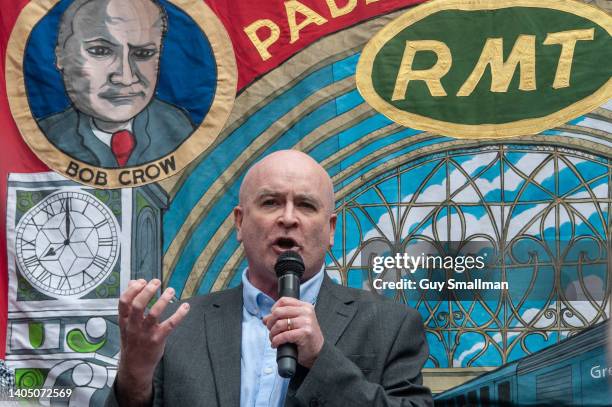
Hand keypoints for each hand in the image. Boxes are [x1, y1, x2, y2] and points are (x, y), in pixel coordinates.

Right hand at [116, 279, 189, 404]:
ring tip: (171, 290)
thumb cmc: (132, 340)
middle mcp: (133, 326)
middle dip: (147, 291)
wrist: (135, 366)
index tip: (142, 281)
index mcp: (125, 320)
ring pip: (153, 313)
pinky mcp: (158, 339)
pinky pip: (170, 325)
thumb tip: (132, 281)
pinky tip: (185, 306)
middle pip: (137, 305)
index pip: (124, 302)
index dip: (133, 289)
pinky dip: (179, 314)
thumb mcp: (126, 322)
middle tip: (156, 282)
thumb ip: (130, 302)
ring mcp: (145, 333)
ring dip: (163, 300)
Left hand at [263, 297, 323, 368]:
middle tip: (271, 330)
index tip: (272, 318)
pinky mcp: (305, 333)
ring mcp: (306, 322)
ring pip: (279, 324)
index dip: (274, 309)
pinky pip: (284, 335)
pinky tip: (275, 344)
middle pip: (279, 311)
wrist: (317, 351)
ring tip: (273, 339)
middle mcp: (306, 312)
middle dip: (271, 322)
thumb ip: (281, 318)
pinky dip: (276, 341)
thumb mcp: (295, 323)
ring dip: (272, 333)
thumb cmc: (305, 337)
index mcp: (305, 306)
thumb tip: (265, 319)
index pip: (284, 300)